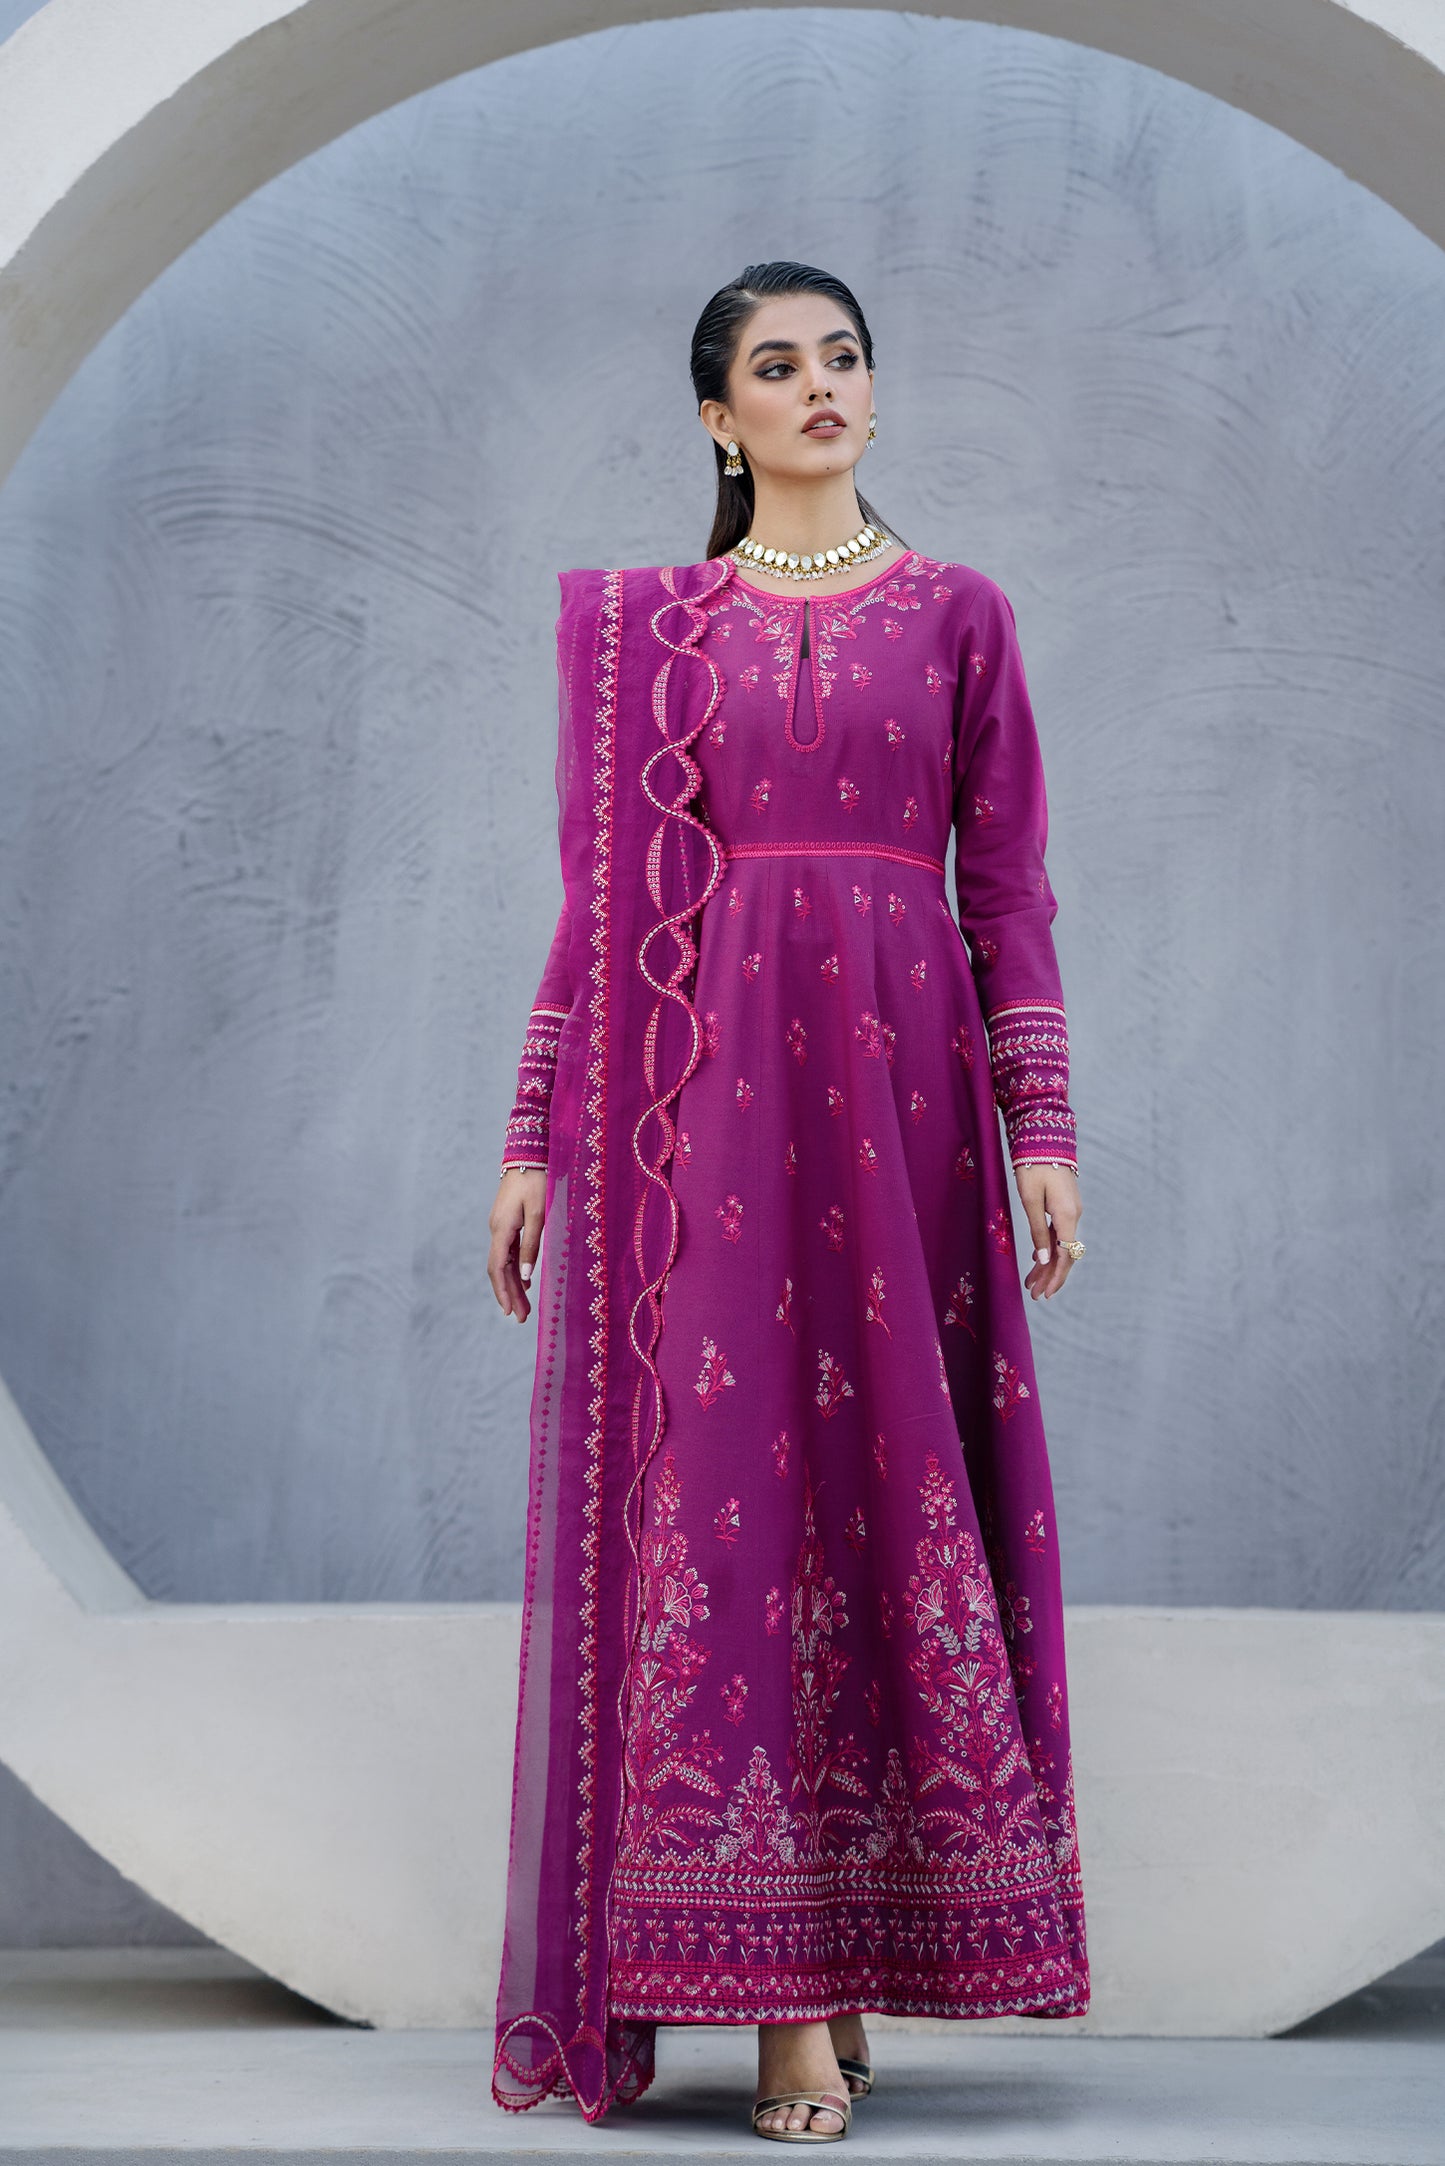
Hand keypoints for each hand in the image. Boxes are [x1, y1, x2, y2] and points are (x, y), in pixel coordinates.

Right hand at [488, 1168, 546, 1320]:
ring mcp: (499, 1225)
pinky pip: (508, 1251)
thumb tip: (525, 1275)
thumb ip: (532, 1245)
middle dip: (509, 1295)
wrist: (528, 1155)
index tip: (509, 1312)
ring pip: (503, 1262)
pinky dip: (515, 1269)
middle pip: (500, 1269)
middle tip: (520, 1318)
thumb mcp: (540, 1214)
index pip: (498, 1268)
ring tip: (523, 1307)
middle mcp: (496, 1229)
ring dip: (512, 1284)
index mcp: (502, 1229)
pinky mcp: (506, 1222)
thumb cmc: (537, 1182)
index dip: (503, 1292)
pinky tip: (524, 1282)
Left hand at [1016, 1163, 1081, 1301]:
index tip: (1044, 1295)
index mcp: (1067, 1216)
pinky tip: (1038, 1257)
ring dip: (1047, 1264)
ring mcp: (1071, 1210)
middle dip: (1050, 1276)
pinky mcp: (1065, 1205)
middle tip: (1035, 1295)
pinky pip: (1059, 1232)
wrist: (1045, 1138)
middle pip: (1065, 1254)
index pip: (1064, 1256)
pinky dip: (1048, 1247)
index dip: (1054, 1277)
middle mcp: (1074, 1215)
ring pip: (1061, 1244)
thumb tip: (1045, 1258)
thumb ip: (1038, 1230)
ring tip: (1031, 1281)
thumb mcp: (1030, 1200)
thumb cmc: (1033, 1166)